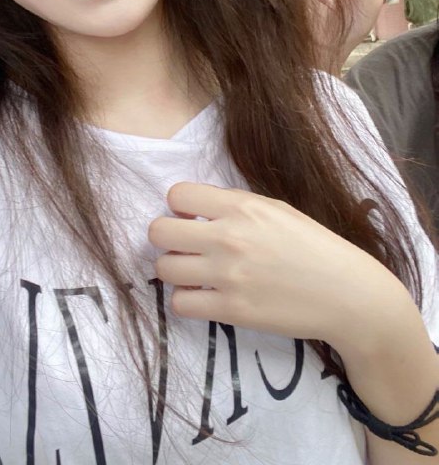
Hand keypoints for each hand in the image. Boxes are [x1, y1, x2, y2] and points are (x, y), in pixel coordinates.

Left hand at [148, 182, 402, 348]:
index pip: (177, 195)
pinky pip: (180, 304)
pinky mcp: (230, 311)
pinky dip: (186, 300)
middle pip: (158, 231)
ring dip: (174, 270)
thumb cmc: (313, 246)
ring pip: (163, 269)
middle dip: (167, 237)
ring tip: (193, 272)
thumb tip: (194, 208)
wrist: (346, 294)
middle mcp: (228, 237)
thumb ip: (234, 204)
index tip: (191, 218)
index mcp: (241, 206)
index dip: (179, 207)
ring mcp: (227, 276)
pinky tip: (203, 296)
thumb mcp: (276, 209)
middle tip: (184, 246)